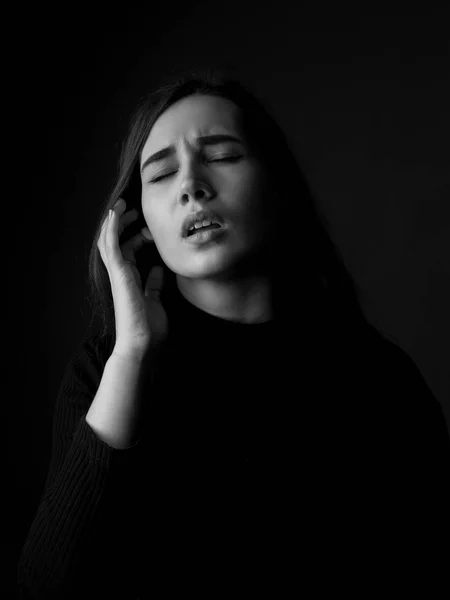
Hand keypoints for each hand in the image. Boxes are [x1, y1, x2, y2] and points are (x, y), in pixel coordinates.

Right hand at [97, 197, 168, 354]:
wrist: (143, 343)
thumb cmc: (149, 327)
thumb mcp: (155, 300)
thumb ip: (154, 285)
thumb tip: (157, 269)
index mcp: (129, 279)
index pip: (128, 251)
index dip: (137, 237)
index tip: (150, 230)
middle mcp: (121, 274)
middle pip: (117, 241)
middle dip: (125, 224)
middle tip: (136, 211)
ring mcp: (117, 273)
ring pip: (109, 240)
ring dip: (115, 221)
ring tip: (123, 205)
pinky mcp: (118, 273)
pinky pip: (111, 245)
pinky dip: (112, 228)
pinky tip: (115, 213)